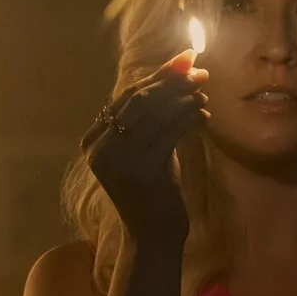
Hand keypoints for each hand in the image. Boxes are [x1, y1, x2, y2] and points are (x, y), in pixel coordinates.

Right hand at [81, 51, 209, 246]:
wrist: (152, 235)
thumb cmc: (153, 189)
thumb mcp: (148, 147)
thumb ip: (155, 114)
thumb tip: (181, 68)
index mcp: (93, 141)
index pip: (125, 97)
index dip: (157, 75)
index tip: (185, 60)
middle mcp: (100, 149)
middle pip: (139, 100)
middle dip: (172, 82)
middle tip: (200, 74)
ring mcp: (118, 161)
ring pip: (155, 113)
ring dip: (184, 99)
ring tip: (203, 94)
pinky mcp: (141, 171)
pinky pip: (170, 132)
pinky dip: (189, 118)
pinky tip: (203, 114)